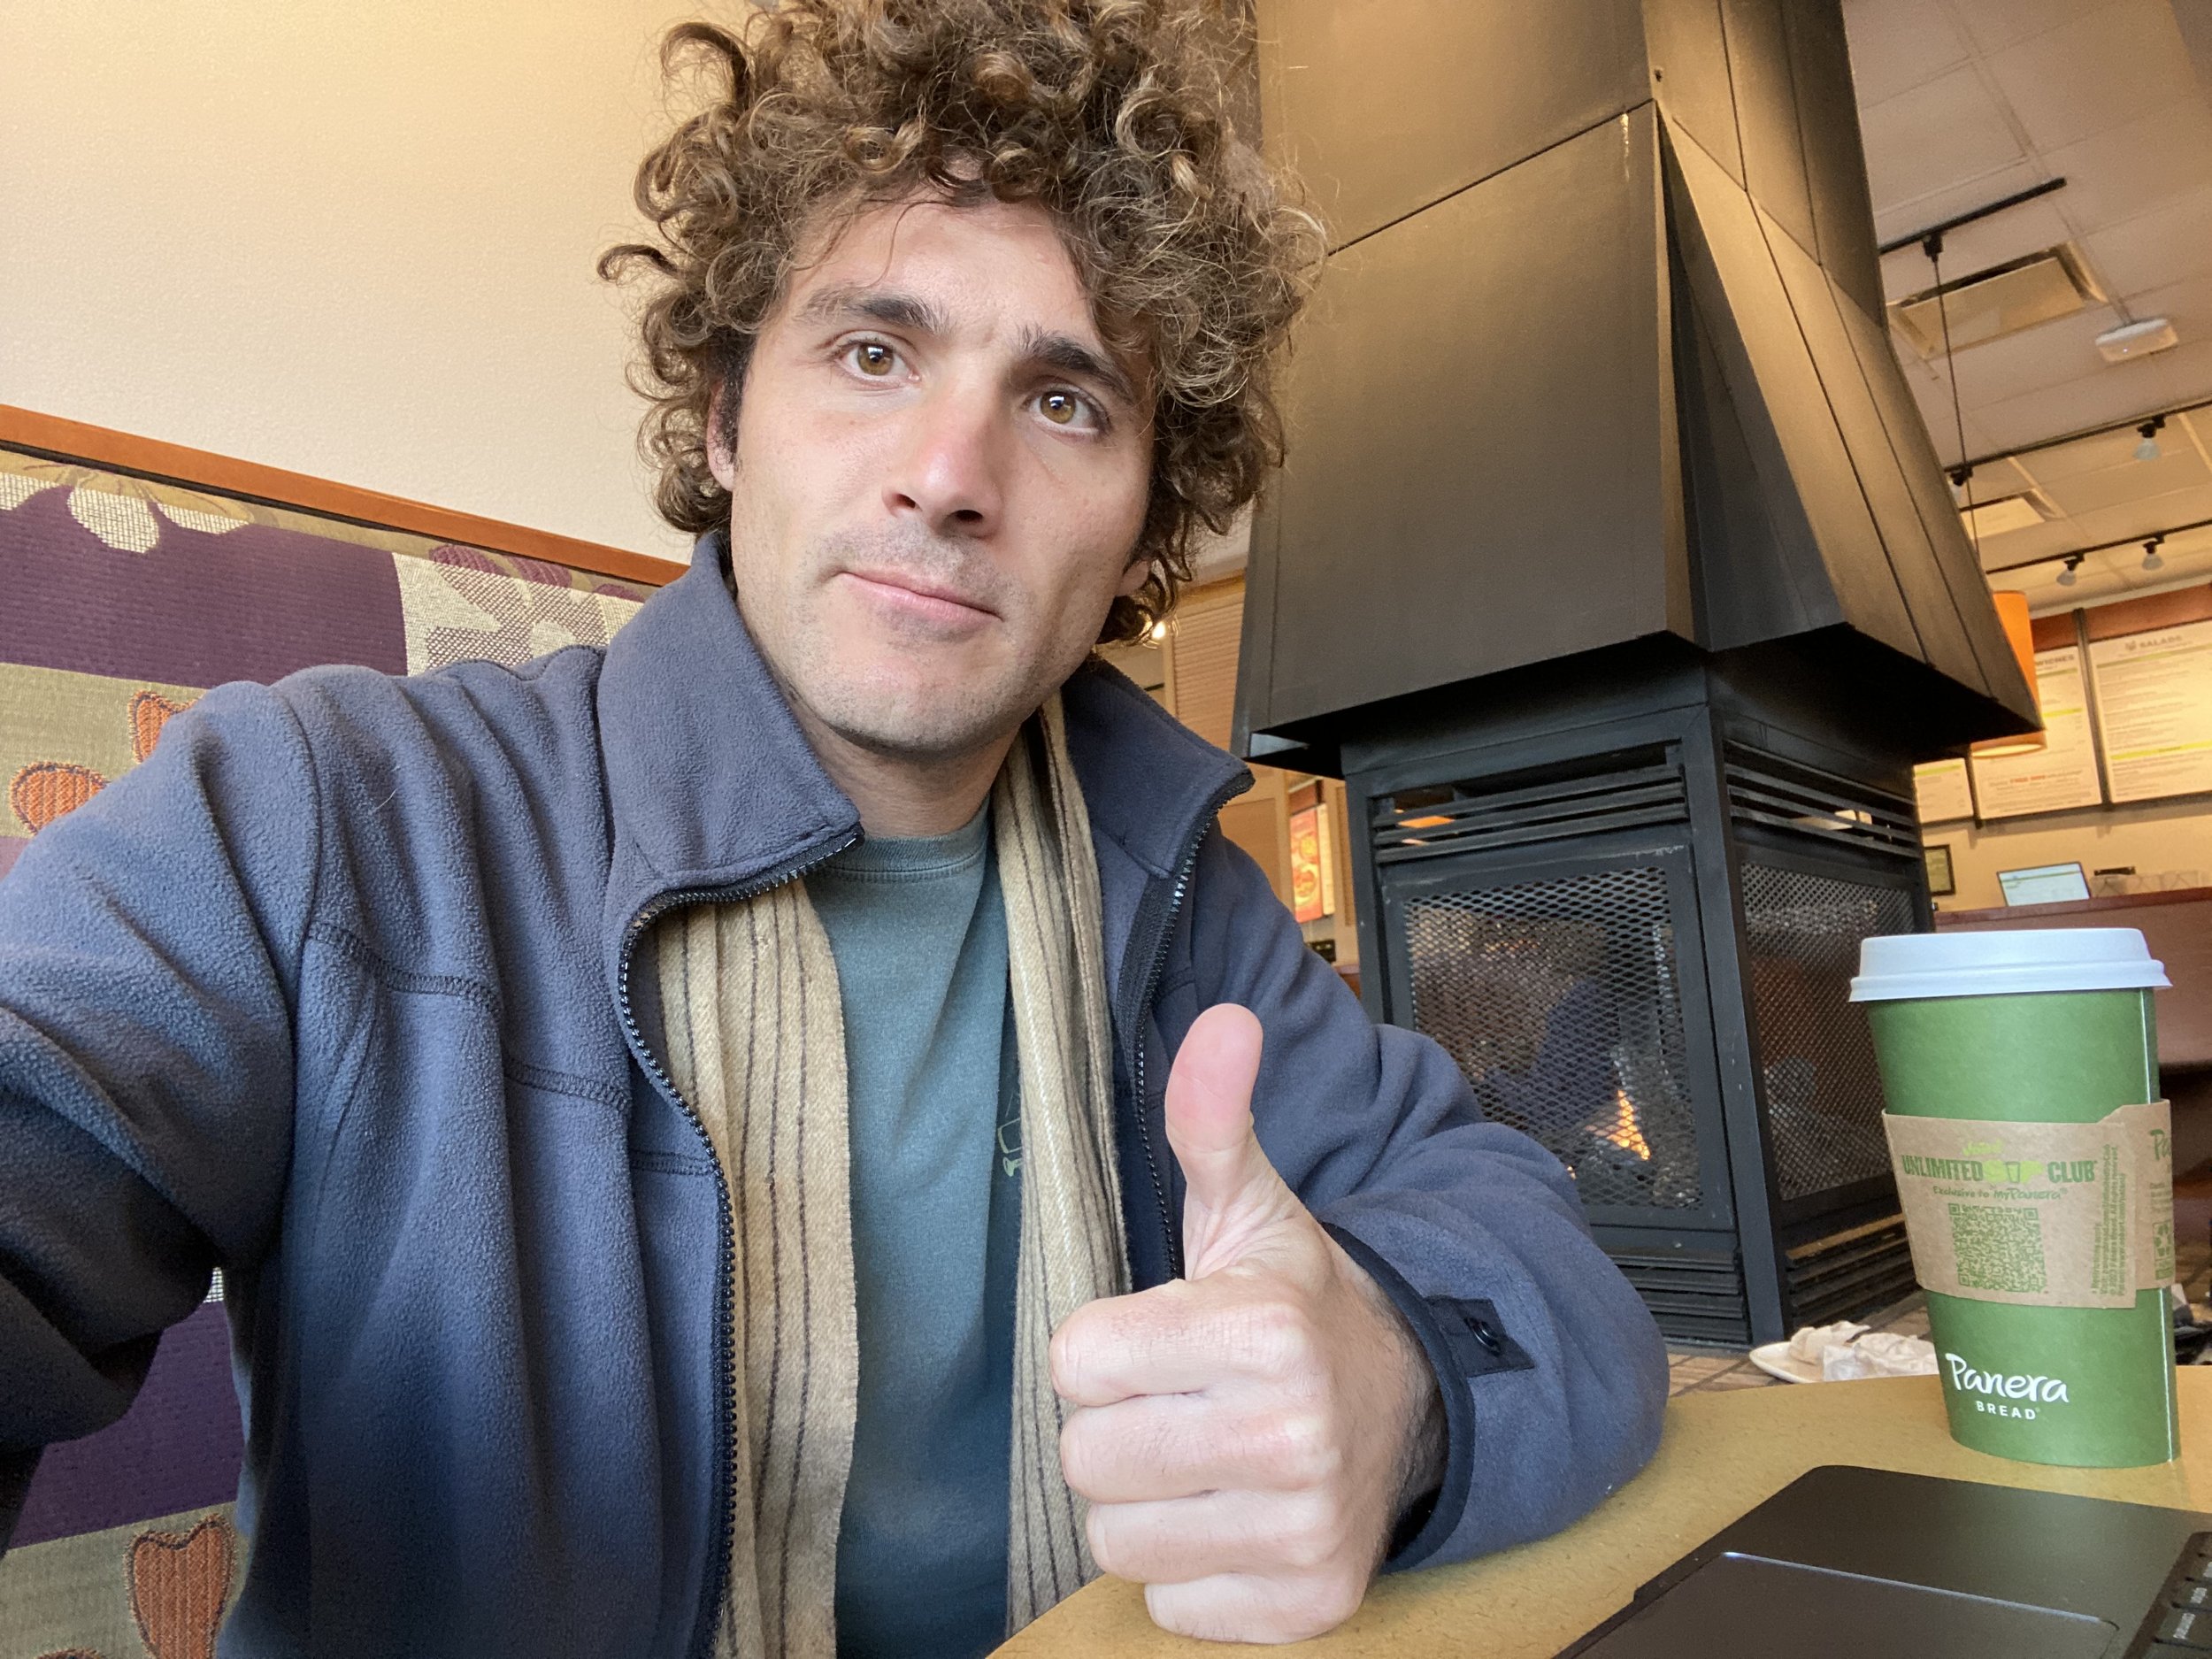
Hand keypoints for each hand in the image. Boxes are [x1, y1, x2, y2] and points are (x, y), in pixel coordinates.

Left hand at [1050, 1004, 1446, 1642]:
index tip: (1158, 1337)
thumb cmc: (1296, 1304)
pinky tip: (1234, 1515)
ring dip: (1145, 1503)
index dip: (1104, 1347)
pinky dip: (1190, 1571)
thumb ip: (1209, 1121)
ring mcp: (1303, 1529)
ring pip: (1115, 1540)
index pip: (1075, 1359)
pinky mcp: (1307, 1604)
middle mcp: (1288, 1435)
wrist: (1408, 1401)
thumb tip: (1224, 1019)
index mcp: (1261, 1330)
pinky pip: (1168, 1604)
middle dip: (1118, 1425)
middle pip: (1086, 1457)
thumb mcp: (1247, 1208)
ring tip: (1203, 1458)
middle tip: (1179, 1399)